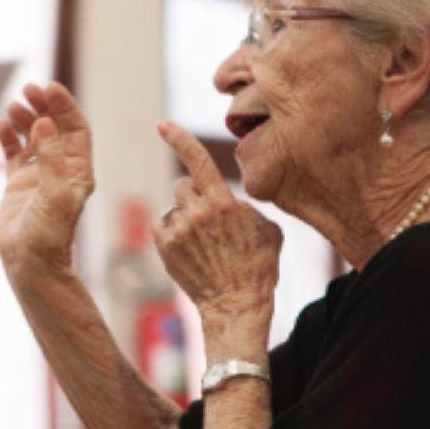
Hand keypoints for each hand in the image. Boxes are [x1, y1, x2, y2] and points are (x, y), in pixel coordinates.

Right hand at [0, 82, 94, 271]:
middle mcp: (60, 169)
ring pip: (33, 137)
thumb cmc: (48, 235)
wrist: (29, 263)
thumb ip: (50, 159)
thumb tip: (46, 123)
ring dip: (24, 118)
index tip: (50, 88)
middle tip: (28, 88)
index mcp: (77, 171)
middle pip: (55, 128)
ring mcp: (38, 175)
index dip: (65, 107)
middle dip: (43, 106)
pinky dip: (7, 138)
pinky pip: (13, 153)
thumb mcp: (55, 196)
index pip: (75, 129)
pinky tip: (0, 126)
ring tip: (12, 106)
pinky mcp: (18, 184)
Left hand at [152, 121, 281, 323]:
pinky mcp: (165, 247)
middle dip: (194, 195)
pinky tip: (190, 250)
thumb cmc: (258, 266)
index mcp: (223, 202)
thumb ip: (244, 206)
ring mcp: (178, 230)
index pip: (197, 160)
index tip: (163, 125)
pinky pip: (162, 226)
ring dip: (185, 217)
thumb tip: (230, 200)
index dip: (179, 139)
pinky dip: (173, 233)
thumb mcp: (267, 229)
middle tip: (208, 218)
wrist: (236, 303)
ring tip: (204, 243)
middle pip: (183, 185)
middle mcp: (197, 212)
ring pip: (174, 207)